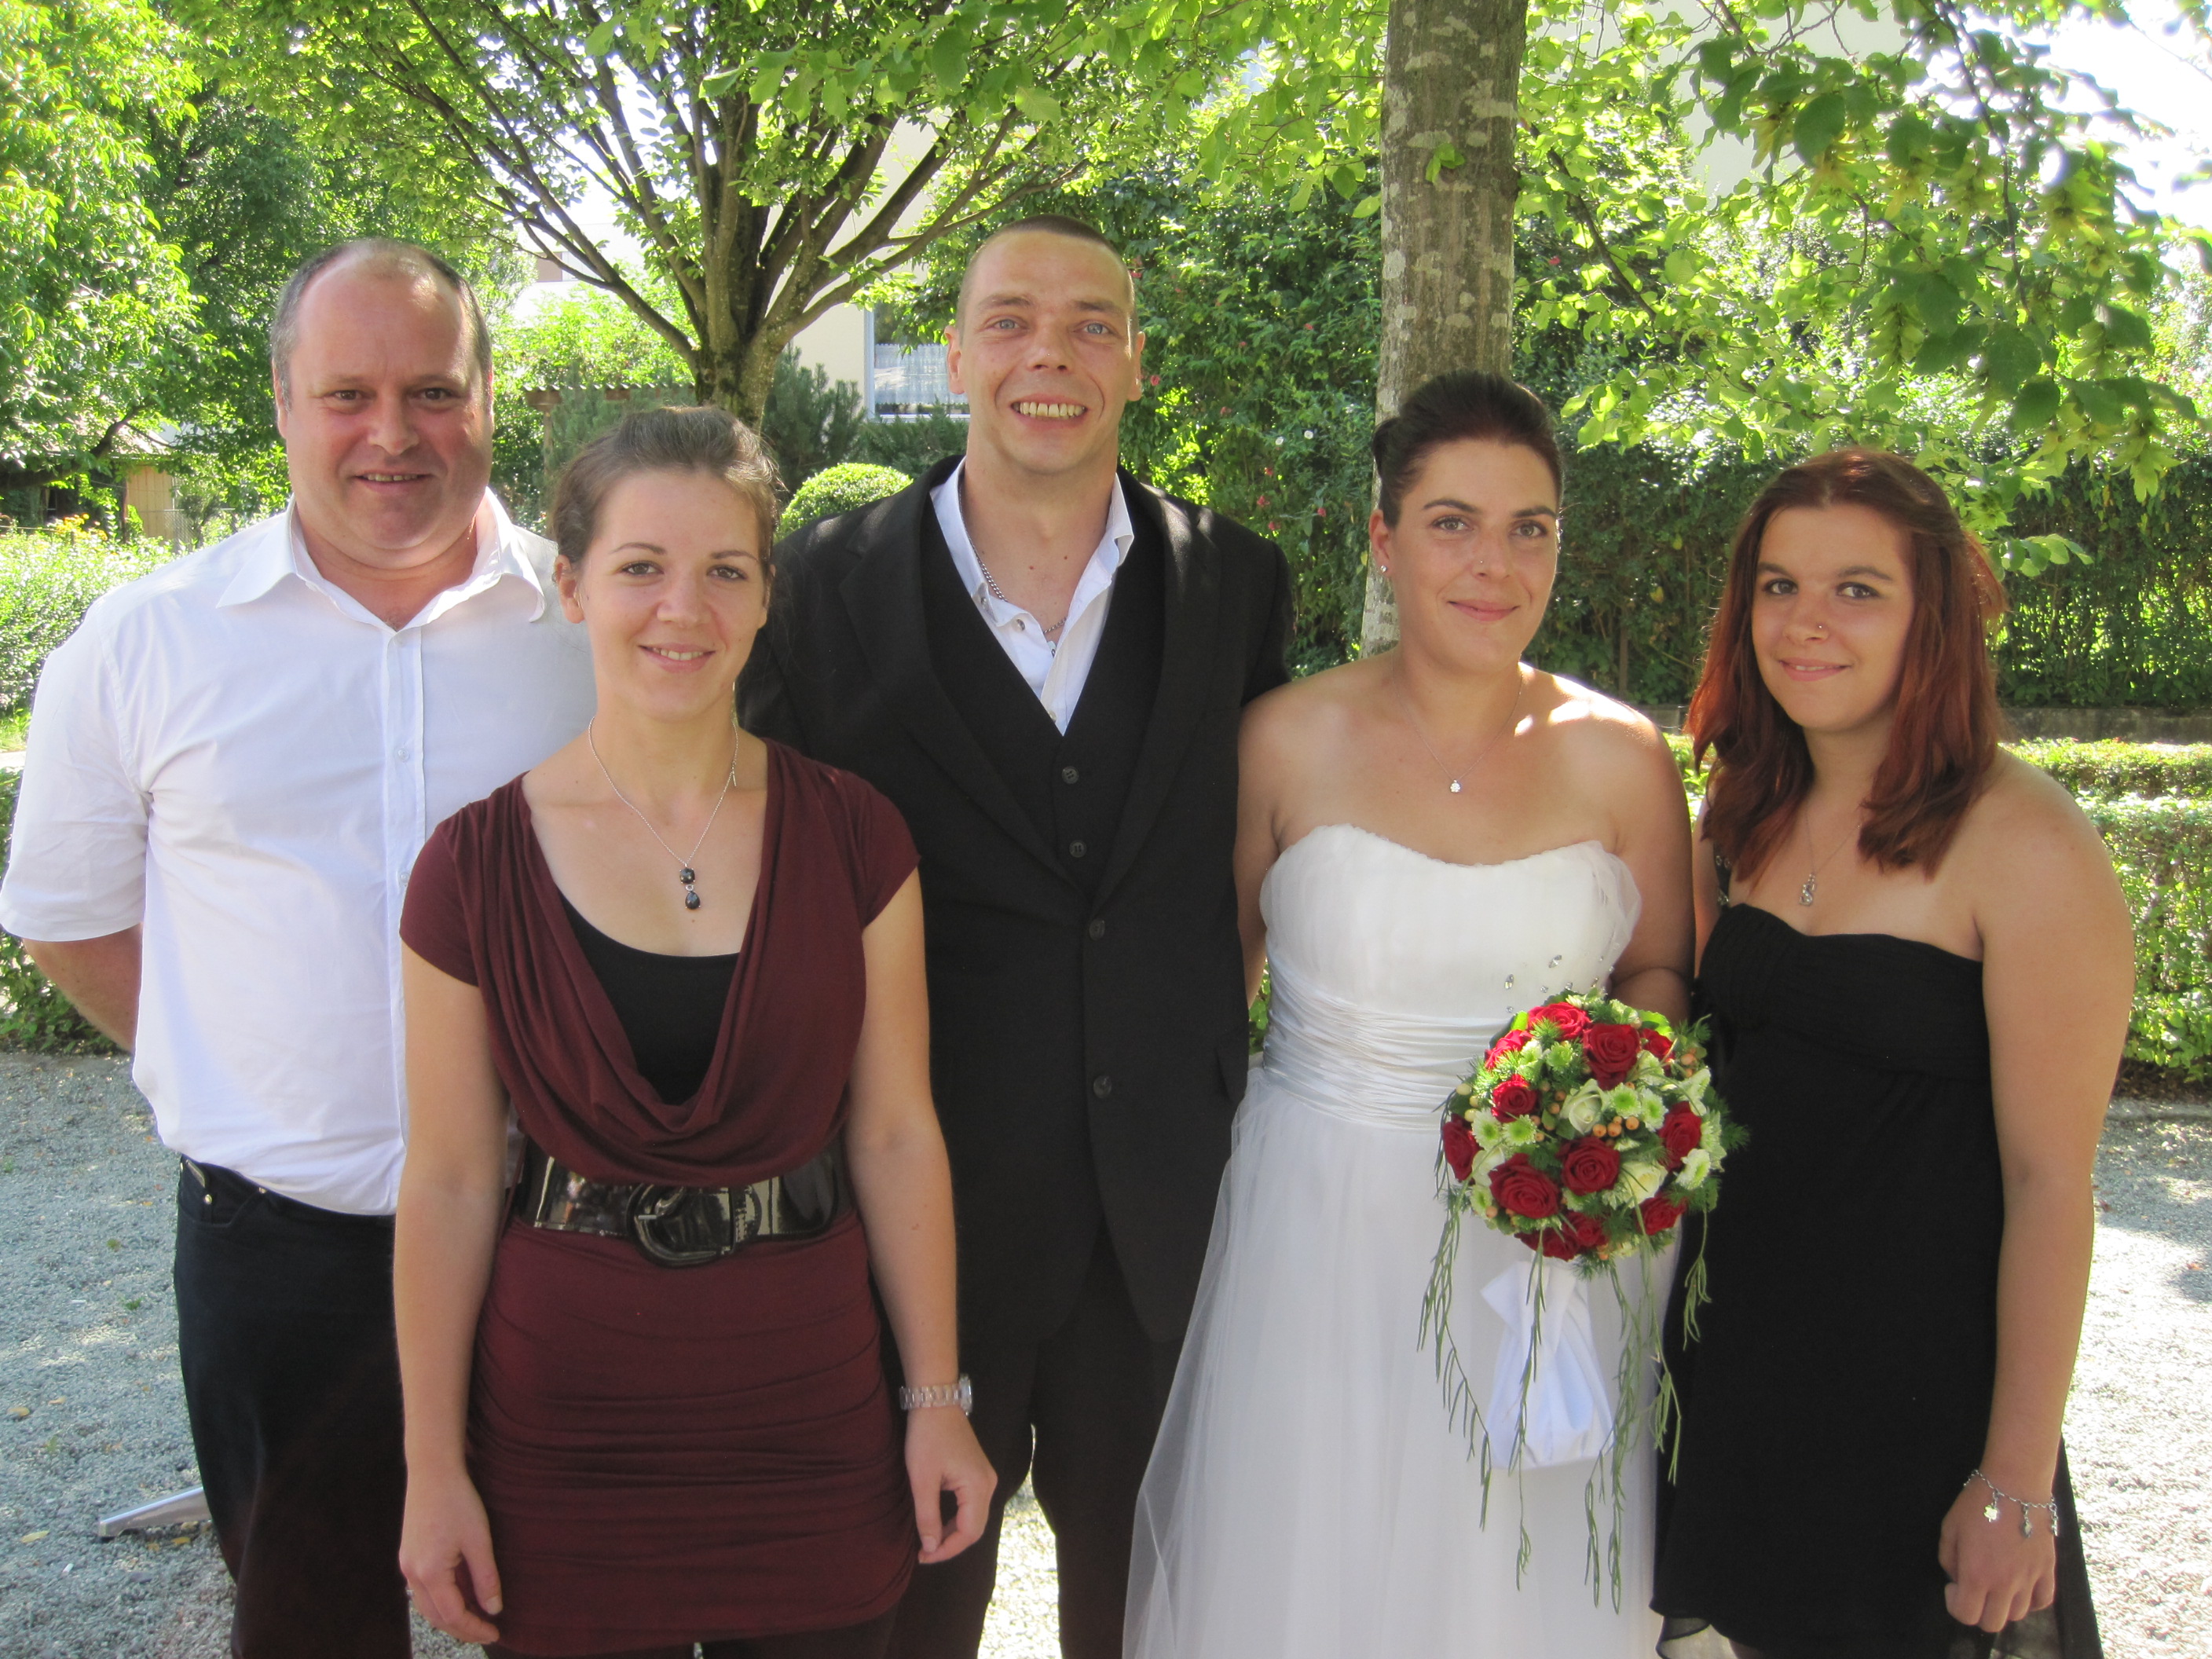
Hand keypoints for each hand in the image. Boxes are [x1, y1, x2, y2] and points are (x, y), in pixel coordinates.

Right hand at [399, 1465, 503, 1643]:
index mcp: (430, 1572)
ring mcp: (407, 1565)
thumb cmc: (457, 1500)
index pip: (453, 1615)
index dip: (474, 1627)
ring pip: (426, 1605)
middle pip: (436, 1616)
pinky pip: (422, 1590)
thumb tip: (494, 1608)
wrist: (432, 1471)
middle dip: (461, 1628)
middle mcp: (413, 1573)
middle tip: (486, 1632)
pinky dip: (440, 1600)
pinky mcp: (409, 1555)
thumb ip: (486, 1577)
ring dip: (449, 1617)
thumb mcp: (479, 1539)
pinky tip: (458, 1597)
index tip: (495, 1631)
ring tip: (475, 1619)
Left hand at [905, 1406, 995, 1564]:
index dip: (947, 1550)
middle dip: (950, 1544)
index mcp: (978, 1487)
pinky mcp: (978, 1473)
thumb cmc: (927, 1438)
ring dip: (953, 1533)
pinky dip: (956, 1519)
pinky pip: (972, 1506)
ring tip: (928, 1541)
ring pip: (974, 1518)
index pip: (969, 1533)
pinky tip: (938, 1523)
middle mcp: (988, 1484)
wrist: (936, 1402)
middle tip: (924, 1553)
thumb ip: (928, 1517)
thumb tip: (931, 1548)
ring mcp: (985, 1478)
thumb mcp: (922, 1479)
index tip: (923, 1557)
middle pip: (975, 1528)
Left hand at [1938, 1479, 2056, 1633]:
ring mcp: (2030, 1580)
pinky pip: (2043, 1602)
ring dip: (2003, 1606)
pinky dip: (2031, 1602)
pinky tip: (2021, 1588)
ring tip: (1996, 1584)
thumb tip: (1958, 1578)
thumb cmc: (1978, 1503)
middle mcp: (2005, 1584)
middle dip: (1978, 1612)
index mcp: (1977, 1575)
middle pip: (1993, 1623)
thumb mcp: (1950, 1528)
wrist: (2016, 1485)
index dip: (1955, 1605)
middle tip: (1974, 1590)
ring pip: (2017, 1615)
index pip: (1967, 1615)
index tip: (1954, 1587)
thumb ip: (1949, 1559)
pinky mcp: (2048, 1571)